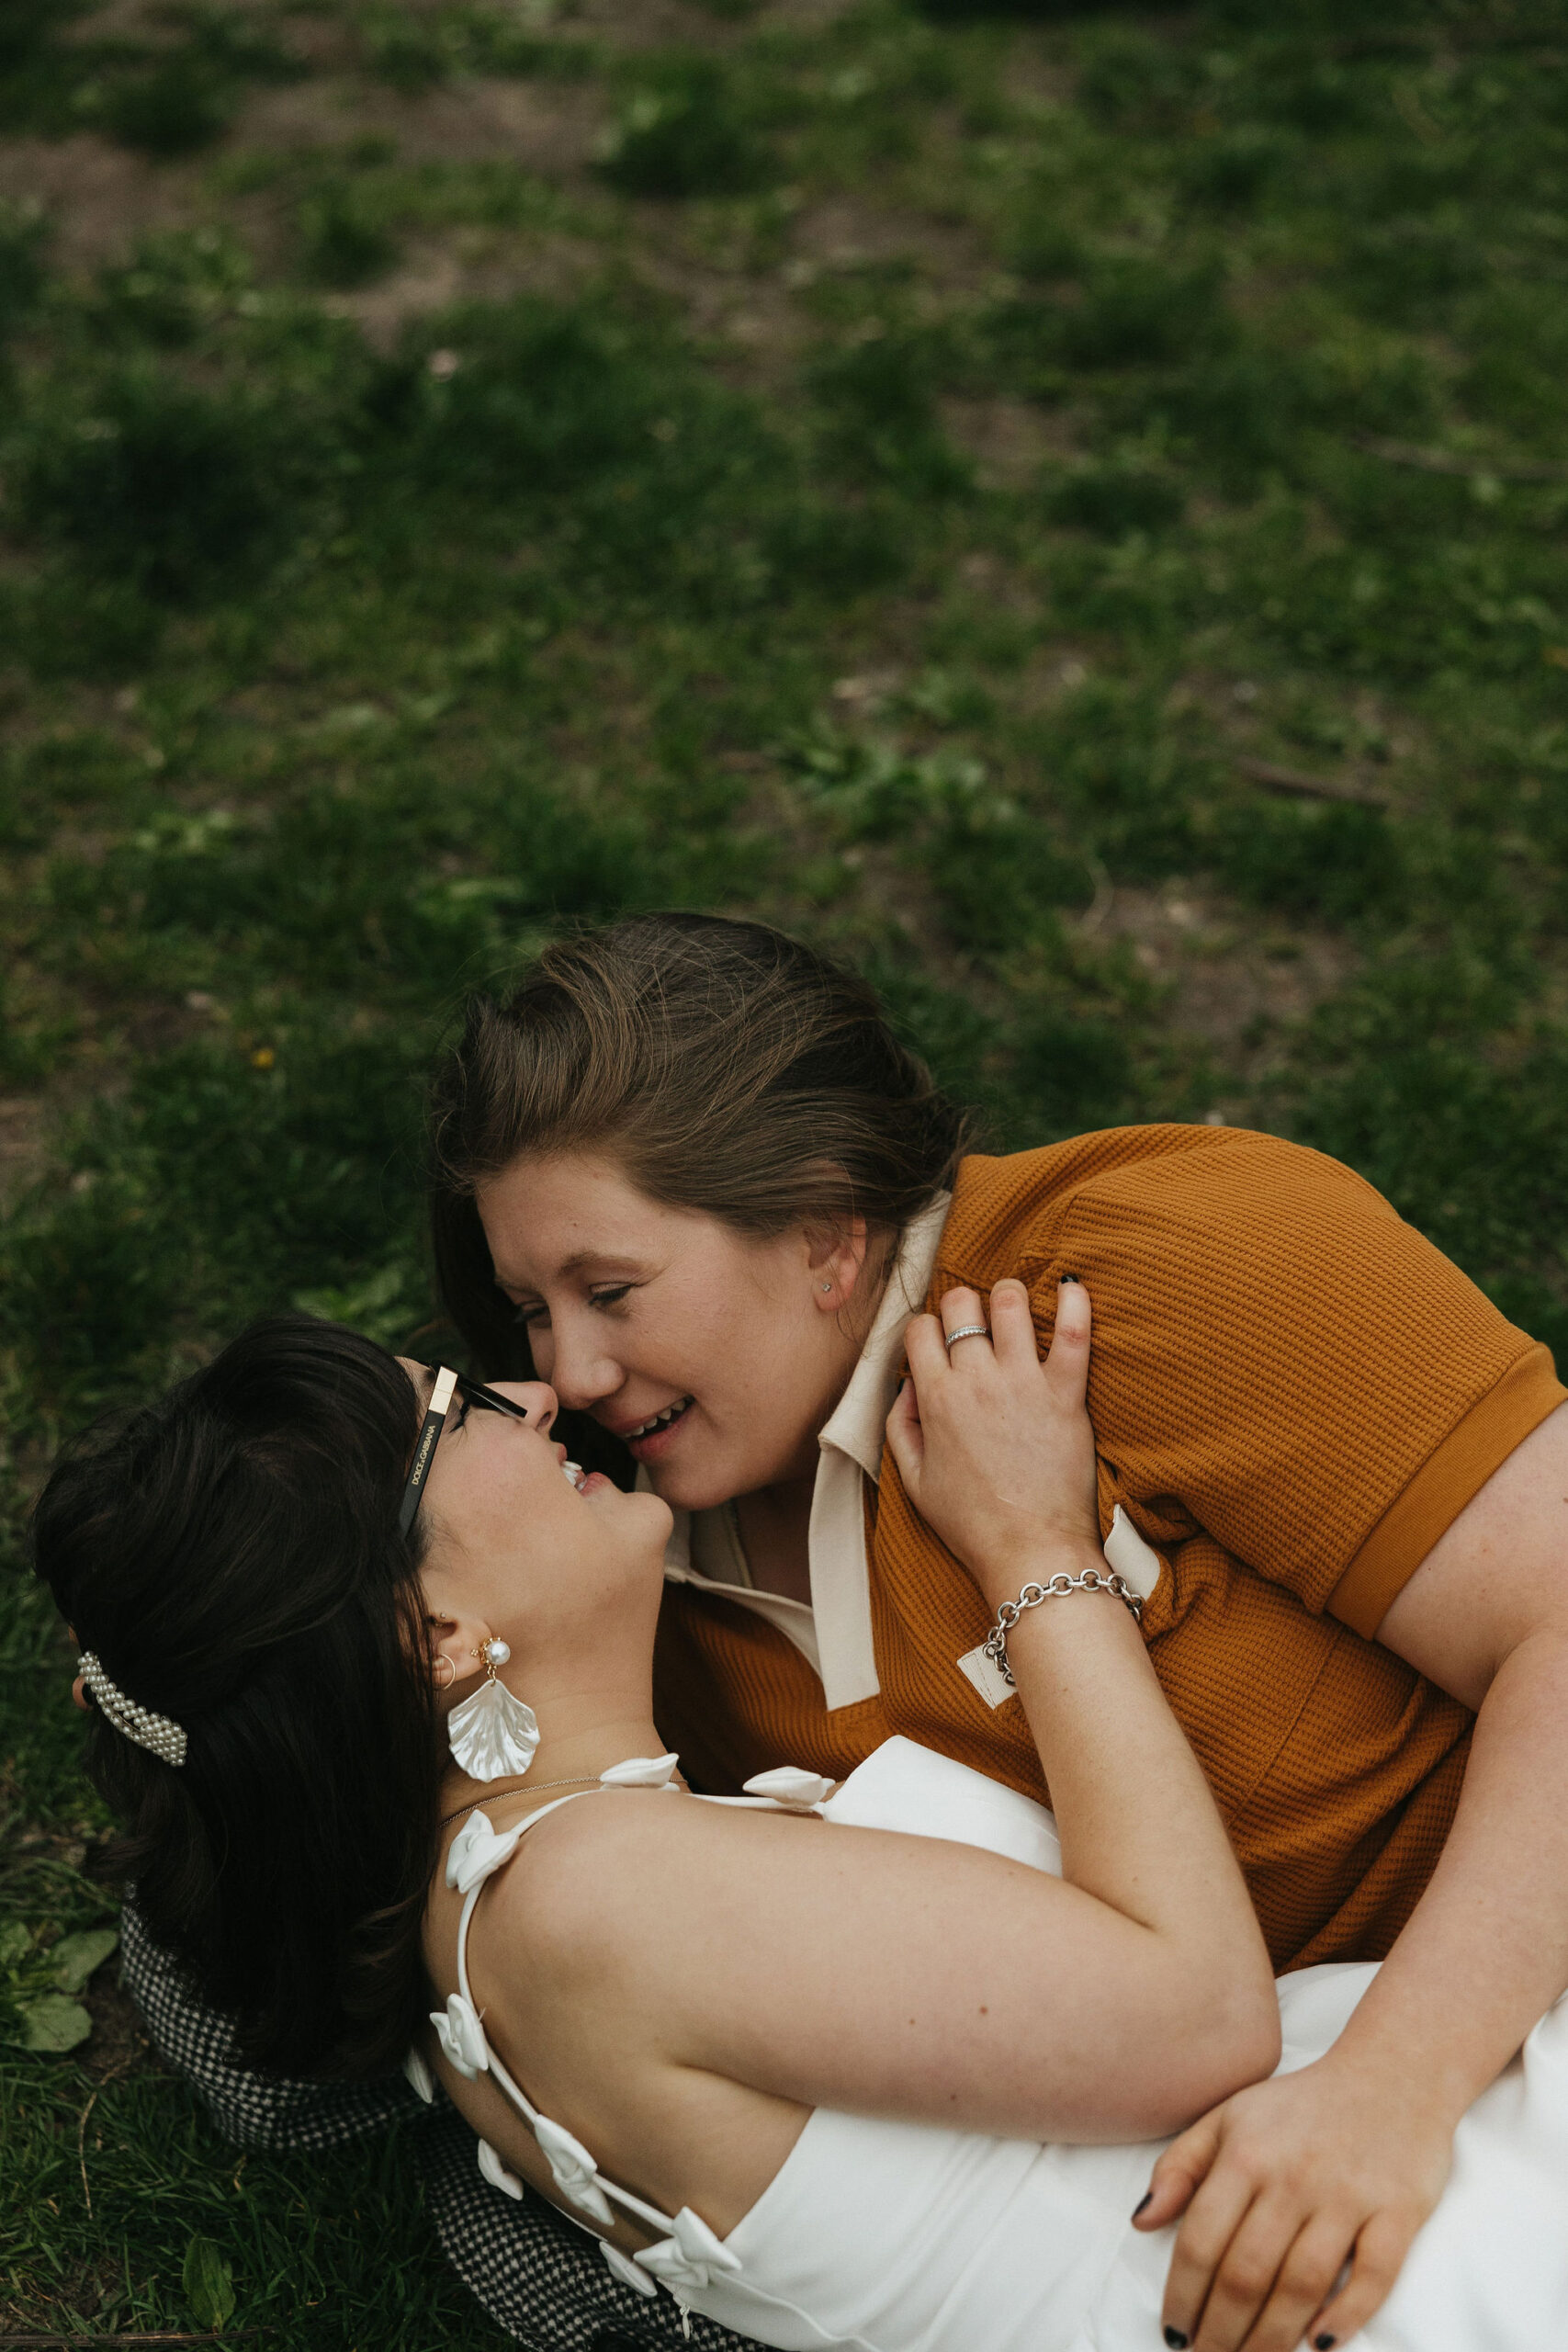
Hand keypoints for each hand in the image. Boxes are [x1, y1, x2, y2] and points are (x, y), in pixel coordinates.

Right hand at [884, 1276, 1101, 1610]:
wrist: (1030, 1550)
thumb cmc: (973, 1523)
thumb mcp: (915, 1481)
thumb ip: (900, 1428)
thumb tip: (906, 1387)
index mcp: (936, 1400)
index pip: (920, 1329)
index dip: (925, 1329)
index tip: (937, 1344)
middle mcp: (976, 1380)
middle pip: (961, 1303)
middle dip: (962, 1304)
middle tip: (974, 1324)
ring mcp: (1024, 1382)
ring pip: (1011, 1302)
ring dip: (1009, 1295)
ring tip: (1015, 1308)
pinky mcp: (1066, 1393)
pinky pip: (1074, 1332)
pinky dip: (1075, 1301)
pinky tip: (1073, 1287)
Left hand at [1136, 2047, 1455, 2350]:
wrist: (1392, 2073)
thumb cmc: (1300, 2105)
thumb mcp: (1229, 2116)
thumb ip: (1180, 2166)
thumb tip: (1141, 2222)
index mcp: (1246, 2153)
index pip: (1201, 2241)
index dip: (1182, 2296)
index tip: (1173, 2333)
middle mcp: (1293, 2176)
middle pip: (1247, 2274)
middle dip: (1220, 2332)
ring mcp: (1347, 2195)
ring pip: (1302, 2285)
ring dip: (1272, 2338)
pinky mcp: (1399, 2211)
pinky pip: (1374, 2275)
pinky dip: (1347, 2316)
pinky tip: (1320, 2344)